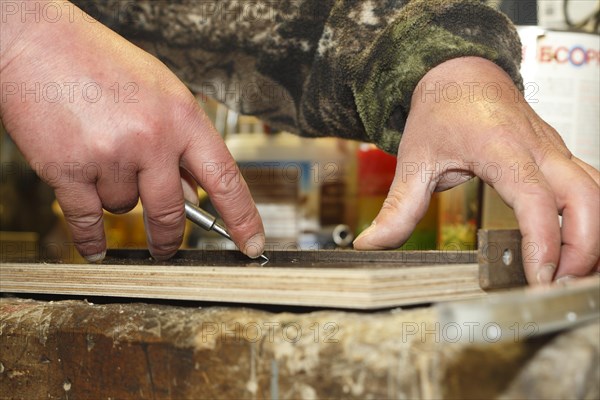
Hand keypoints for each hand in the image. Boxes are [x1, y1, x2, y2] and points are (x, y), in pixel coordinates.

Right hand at [0, 1, 264, 260]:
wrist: (35, 41)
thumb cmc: (100, 60)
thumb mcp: (161, 92)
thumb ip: (181, 140)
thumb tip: (194, 190)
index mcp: (182, 117)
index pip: (225, 178)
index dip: (243, 218)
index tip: (252, 244)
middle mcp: (152, 139)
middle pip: (171, 213)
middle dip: (167, 238)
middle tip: (166, 248)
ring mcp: (111, 156)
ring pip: (124, 209)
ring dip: (116, 197)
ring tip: (100, 160)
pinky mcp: (68, 170)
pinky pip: (87, 221)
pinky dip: (90, 238)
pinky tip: (95, 246)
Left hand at [353, 57, 598, 283]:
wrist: (459, 72)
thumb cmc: (440, 110)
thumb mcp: (414, 160)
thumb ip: (397, 208)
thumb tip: (370, 244)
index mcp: (500, 147)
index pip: (534, 198)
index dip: (542, 240)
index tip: (538, 277)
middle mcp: (536, 148)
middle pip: (585, 198)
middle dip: (582, 247)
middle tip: (557, 284)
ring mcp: (553, 150)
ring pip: (596, 193)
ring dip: (591, 236)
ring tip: (566, 273)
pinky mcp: (557, 155)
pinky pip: (589, 188)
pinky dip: (589, 220)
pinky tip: (570, 247)